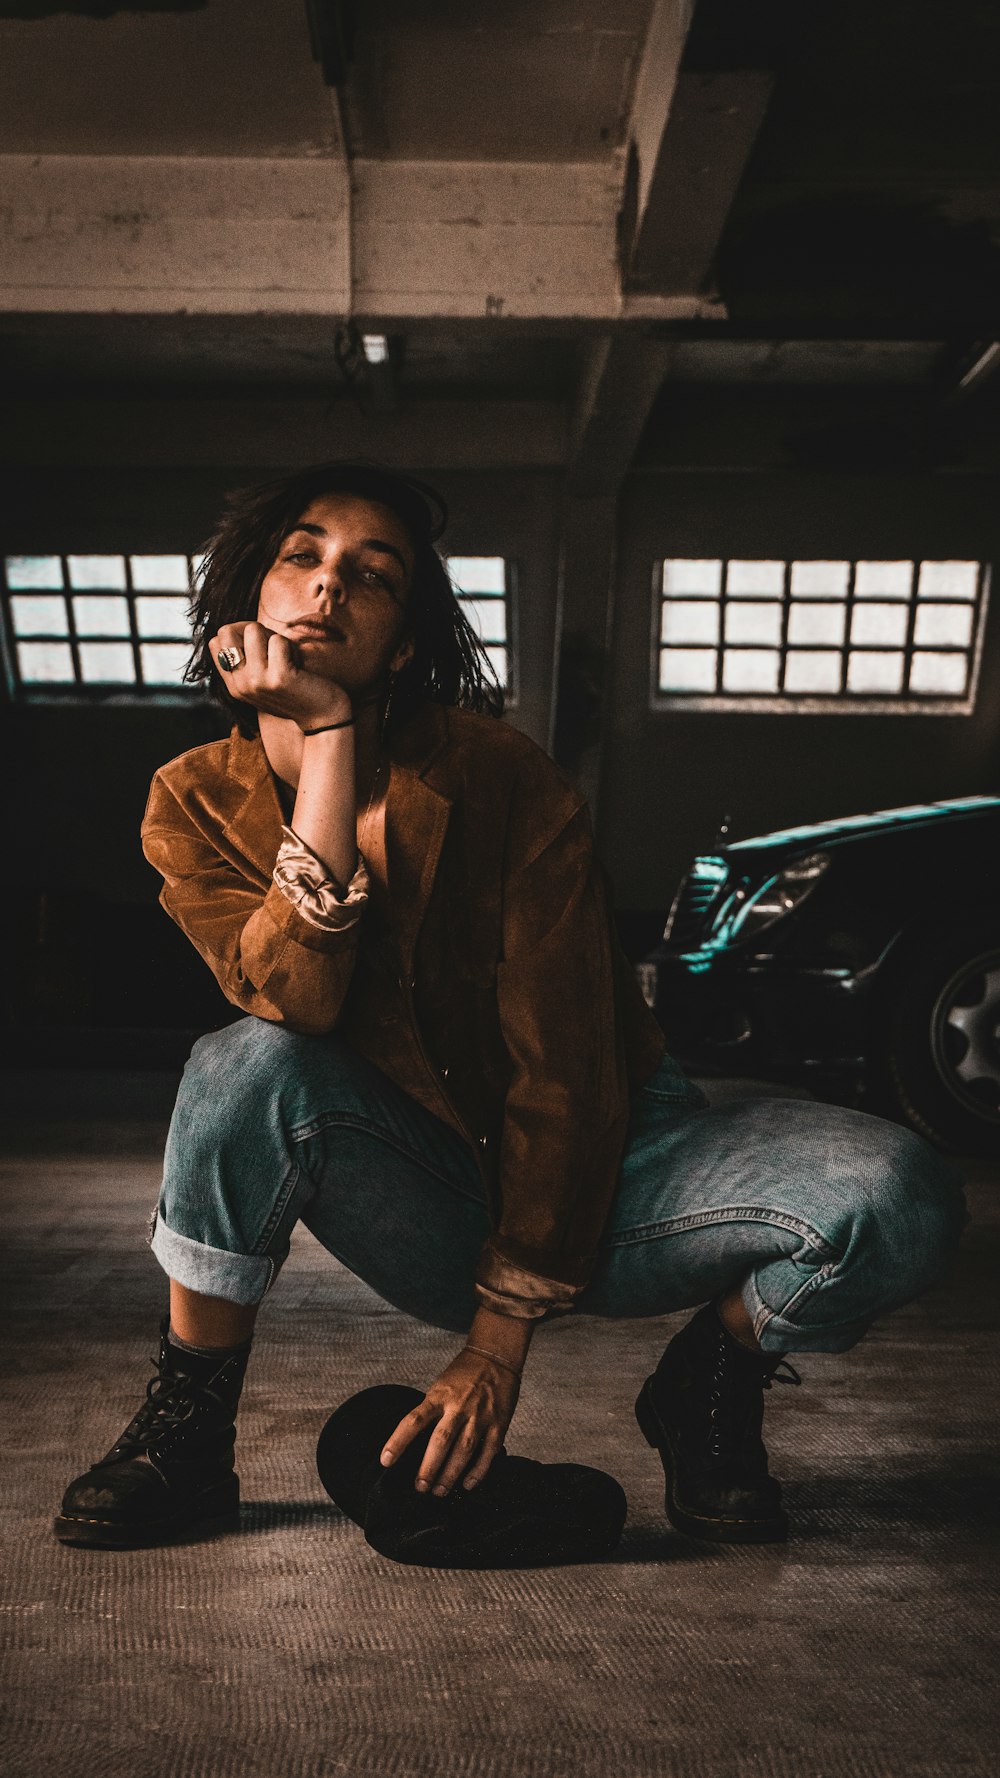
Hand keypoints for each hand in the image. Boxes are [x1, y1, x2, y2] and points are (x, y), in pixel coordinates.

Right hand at [209, 620, 351, 730]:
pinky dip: (291, 646)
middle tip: (273, 647)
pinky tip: (298, 665)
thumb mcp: (261, 681)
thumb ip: (245, 662)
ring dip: (273, 637)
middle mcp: (240, 684)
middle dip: (252, 630)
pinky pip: (278, 640)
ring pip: (253, 630)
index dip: (237, 633)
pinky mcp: (278, 678)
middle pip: (227, 631)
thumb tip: (229, 627)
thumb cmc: (294, 692)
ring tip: (286, 657)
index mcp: (234, 685)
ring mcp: (258, 681)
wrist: (322, 718)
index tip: (259, 645)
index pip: (215, 642)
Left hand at [379, 1347, 520, 1496]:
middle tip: (419, 1488)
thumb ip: (431, 1411)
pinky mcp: (499, 1423)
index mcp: (439, 1396)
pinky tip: (467, 1484)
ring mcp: (480, 1416)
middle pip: (440, 1441)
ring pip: (463, 1451)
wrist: (495, 1356)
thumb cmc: (463, 1374)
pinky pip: (488, 1453)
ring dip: (450, 1475)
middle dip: (428, 1468)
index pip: (413, 1421)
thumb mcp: (440, 1387)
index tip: (386, 1461)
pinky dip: (478, 1472)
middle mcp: (458, 1406)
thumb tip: (415, 1442)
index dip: (398, 1442)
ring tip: (440, 1492)